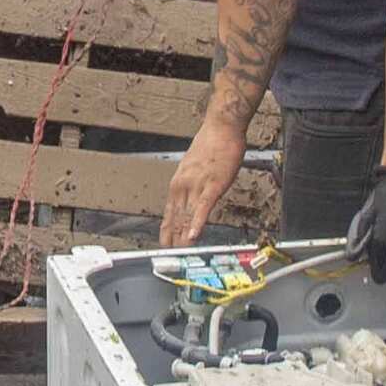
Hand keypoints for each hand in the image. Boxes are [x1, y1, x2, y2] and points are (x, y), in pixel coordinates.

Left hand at [160, 119, 247, 247]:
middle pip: (175, 218)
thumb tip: (192, 197)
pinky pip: (202, 208)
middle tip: (168, 256)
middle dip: (172, 238)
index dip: (166, 230)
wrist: (221, 129)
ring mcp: (196, 186)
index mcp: (178, 183)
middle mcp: (183, 186)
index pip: (169, 212)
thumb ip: (192, 185)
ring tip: (179, 253)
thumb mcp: (195, 168)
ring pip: (186, 216)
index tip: (164, 245)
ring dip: (182, 236)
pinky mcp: (212, 185)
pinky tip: (193, 236)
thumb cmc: (211, 146)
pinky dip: (197, 224)